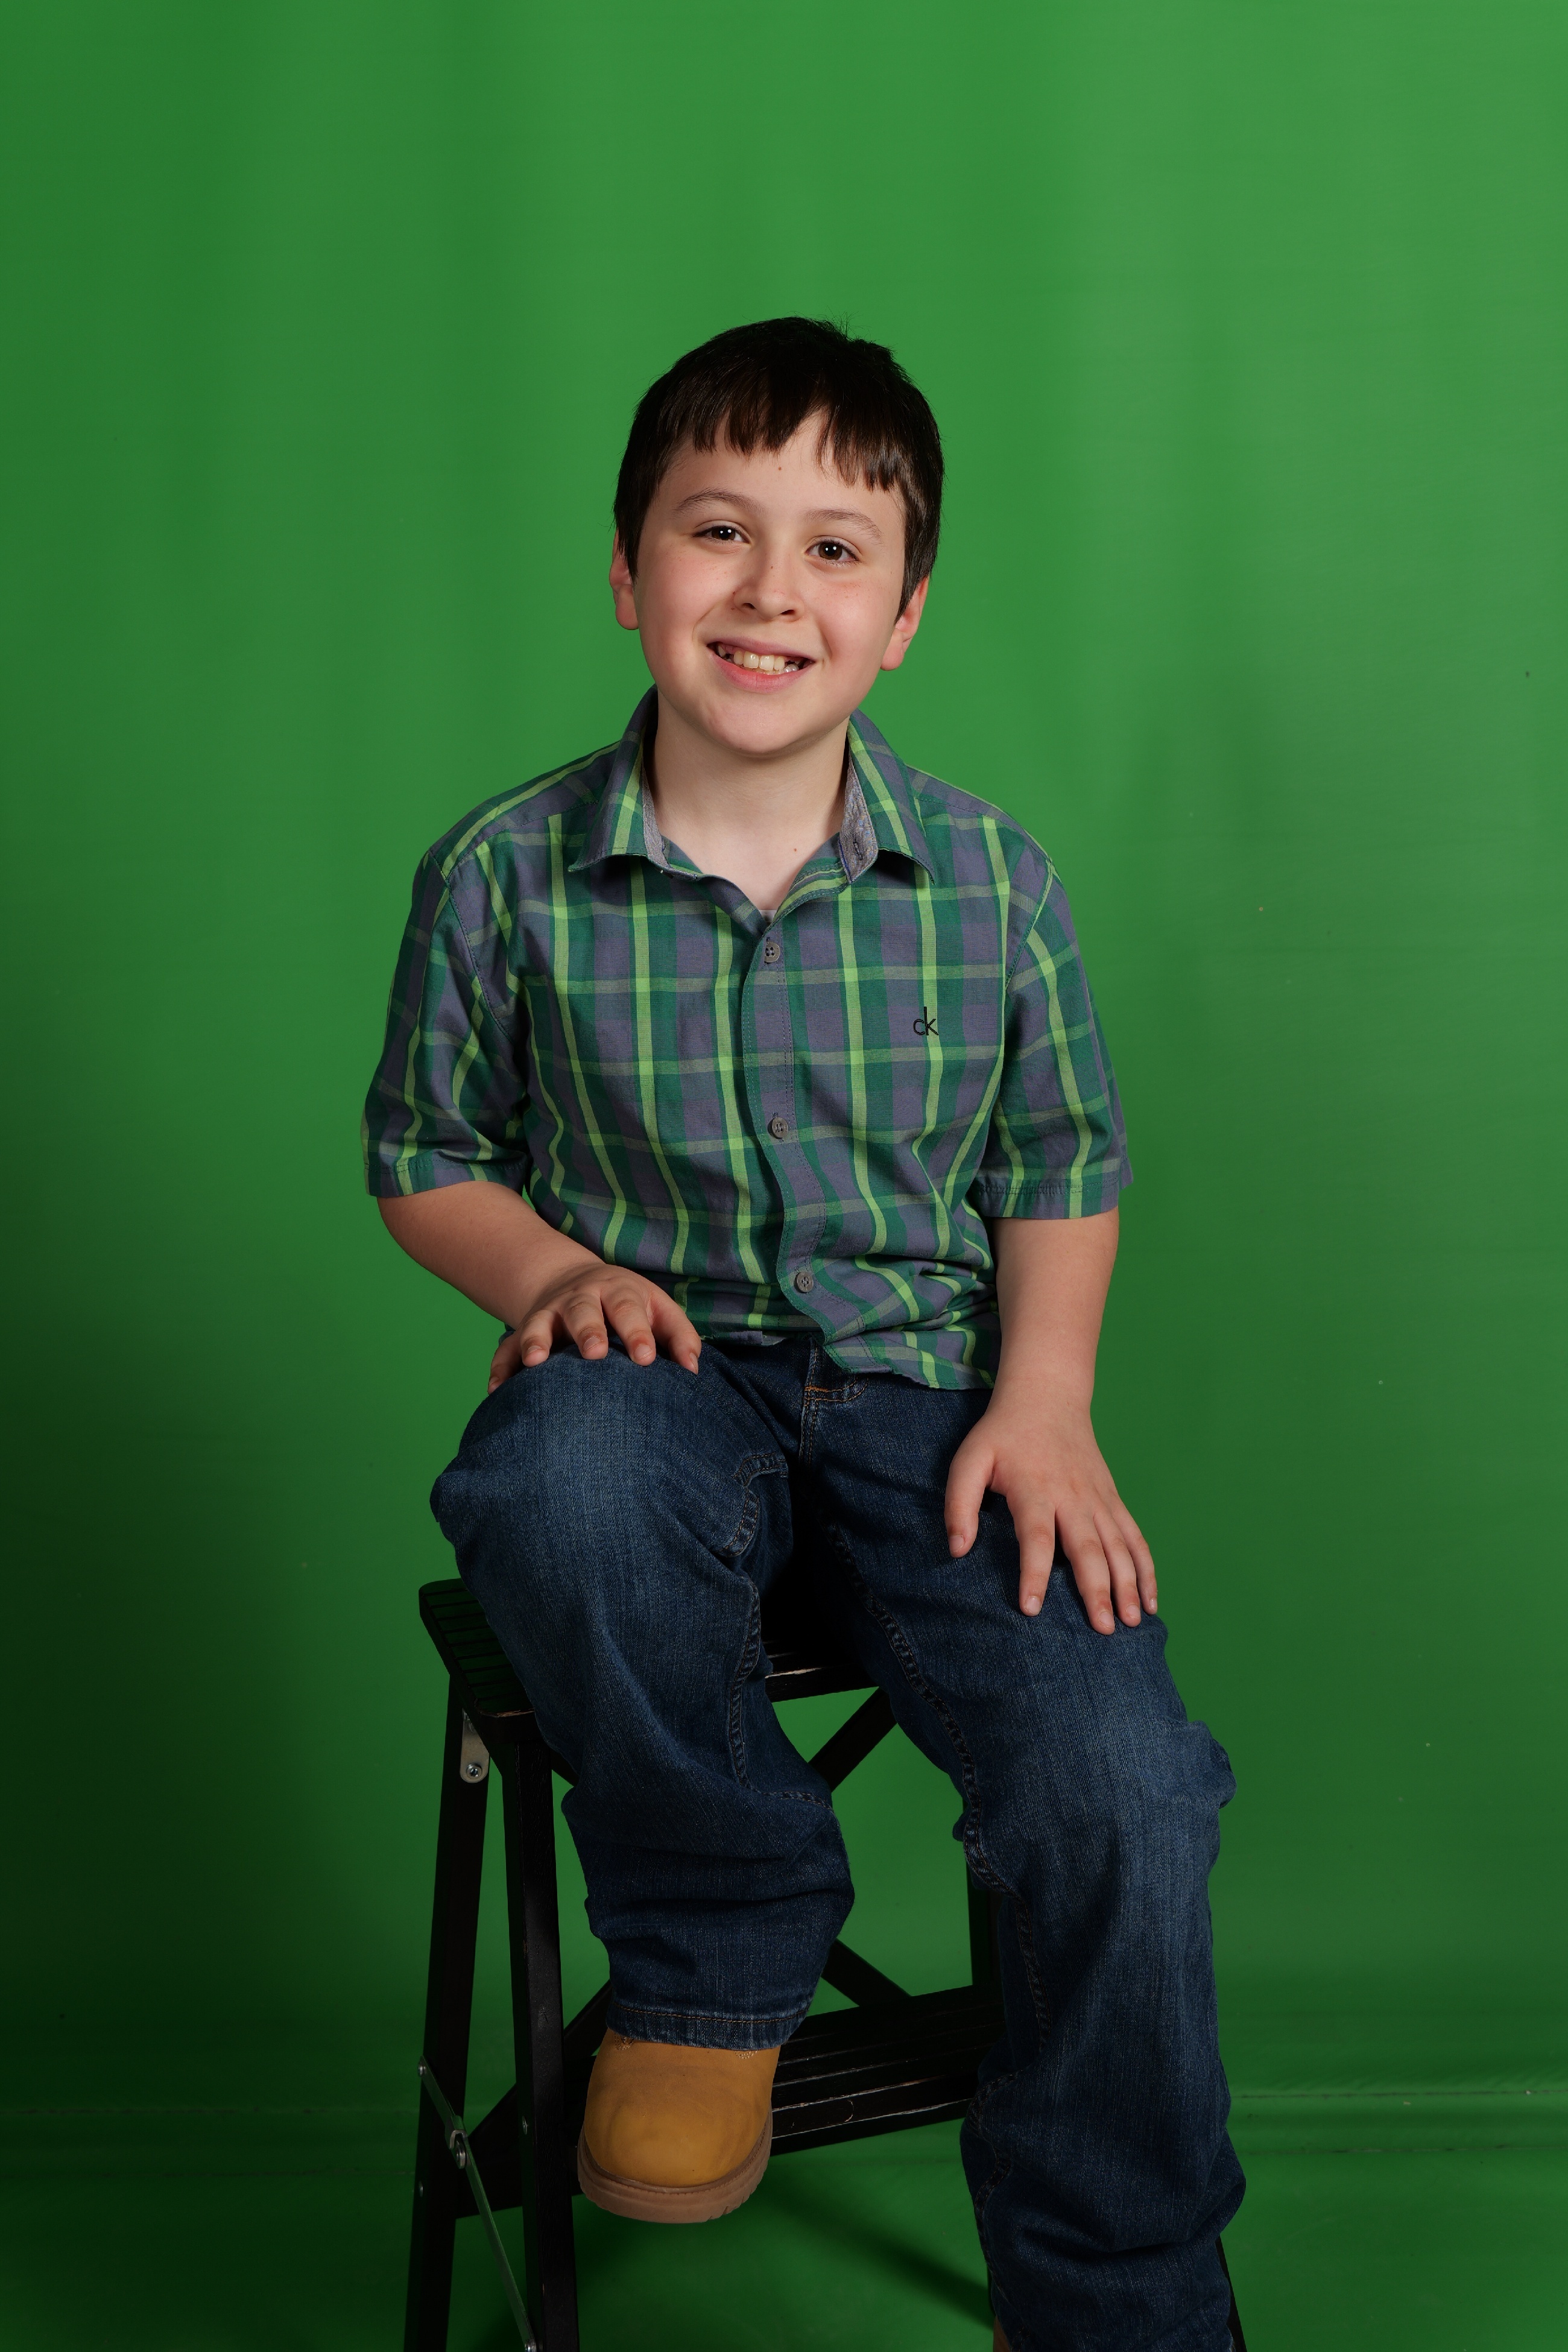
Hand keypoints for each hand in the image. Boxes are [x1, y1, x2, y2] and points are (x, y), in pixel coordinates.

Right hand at [488, 1263, 701, 1390]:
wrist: (575, 1282)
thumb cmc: (629, 1306)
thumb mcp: (658, 1309)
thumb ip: (680, 1336)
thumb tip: (693, 1370)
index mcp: (618, 1292)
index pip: (628, 1309)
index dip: (637, 1333)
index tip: (646, 1358)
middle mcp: (580, 1300)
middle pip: (583, 1311)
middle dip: (589, 1331)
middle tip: (595, 1354)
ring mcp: (548, 1314)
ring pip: (538, 1324)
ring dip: (536, 1341)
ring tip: (536, 1362)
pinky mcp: (523, 1332)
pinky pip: (506, 1349)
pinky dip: (500, 1367)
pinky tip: (496, 1391)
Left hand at [944, 1392, 1155, 1631]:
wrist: (1047, 1397)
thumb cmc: (1003, 1435)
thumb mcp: (970, 1460)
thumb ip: (960, 1503)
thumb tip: (957, 1550)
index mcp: (1034, 1489)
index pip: (1036, 1537)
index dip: (1034, 1573)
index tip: (1032, 1608)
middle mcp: (1072, 1496)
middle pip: (1088, 1548)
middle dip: (1097, 1589)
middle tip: (1102, 1629)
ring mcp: (1098, 1499)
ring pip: (1118, 1546)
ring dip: (1128, 1585)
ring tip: (1131, 1622)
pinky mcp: (1113, 1500)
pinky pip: (1134, 1537)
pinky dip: (1146, 1568)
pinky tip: (1150, 1600)